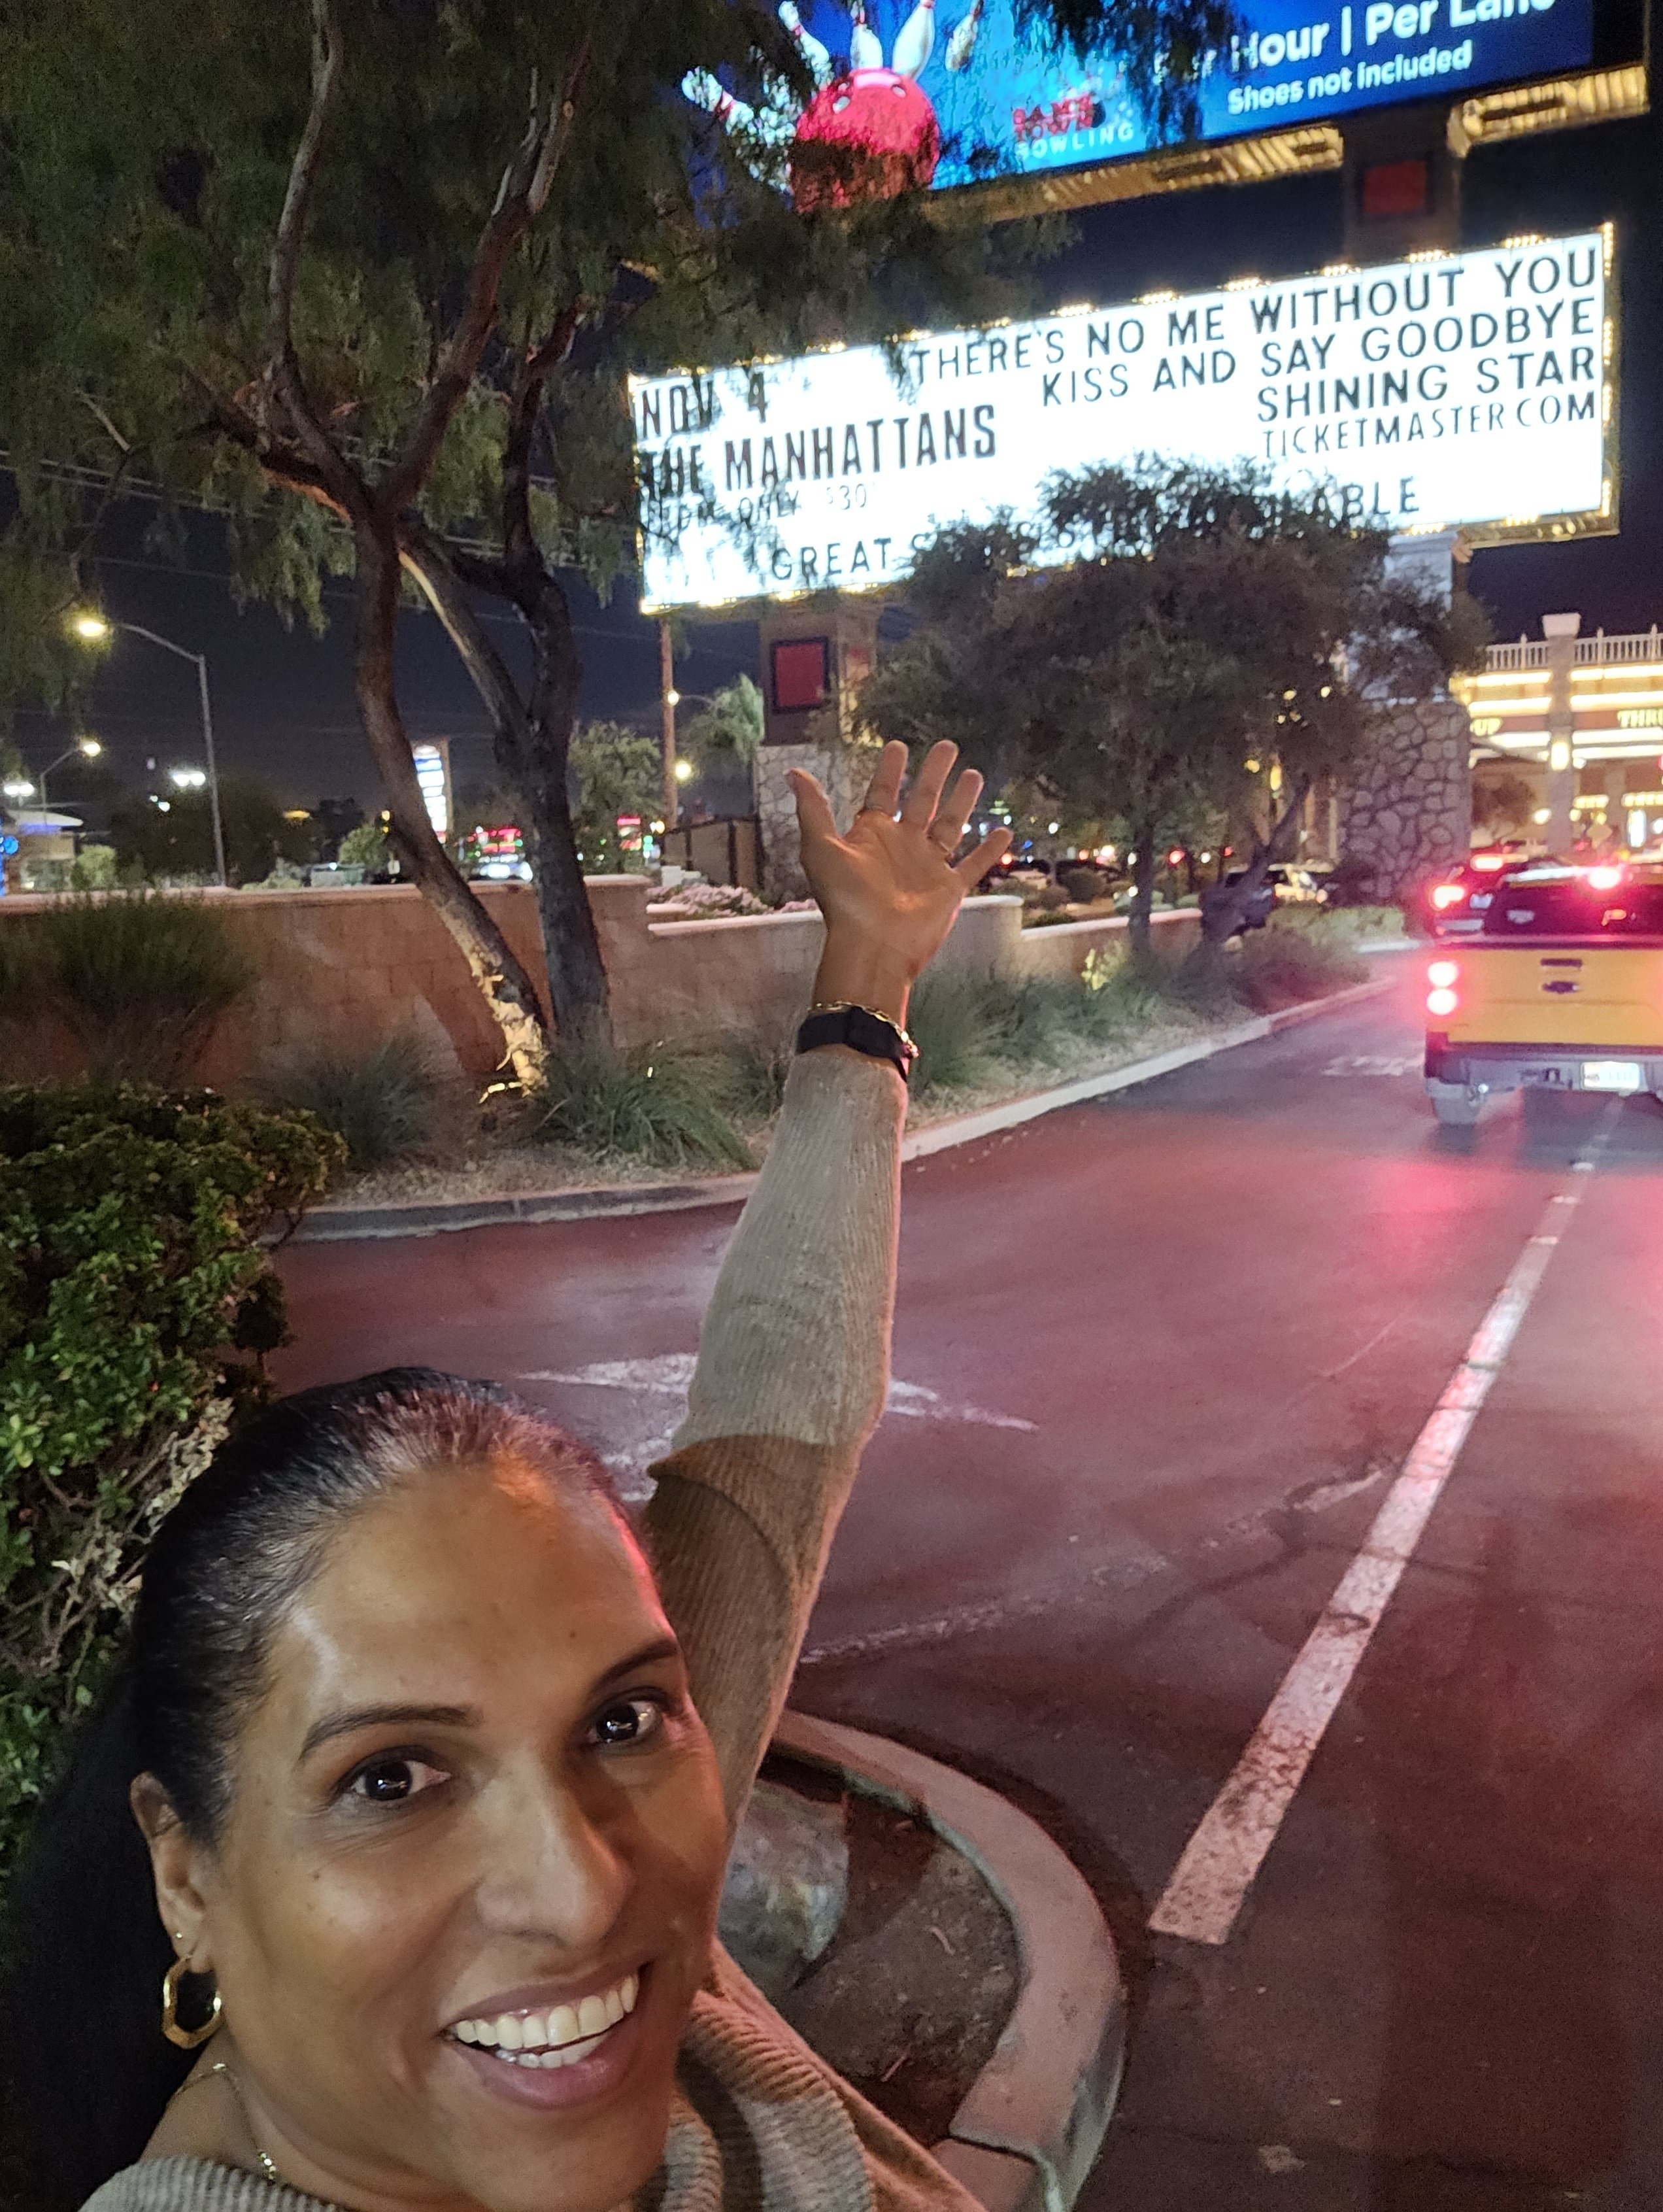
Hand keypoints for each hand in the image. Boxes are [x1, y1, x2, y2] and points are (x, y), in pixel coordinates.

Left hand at [788, 740, 1012, 1025]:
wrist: (873, 946)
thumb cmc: (845, 899)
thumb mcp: (821, 848)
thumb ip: (813, 809)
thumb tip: (792, 772)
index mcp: (871, 835)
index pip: (883, 793)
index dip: (890, 771)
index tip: (898, 746)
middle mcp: (902, 847)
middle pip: (922, 802)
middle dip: (933, 775)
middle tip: (947, 746)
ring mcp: (928, 867)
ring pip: (951, 826)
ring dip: (962, 801)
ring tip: (974, 774)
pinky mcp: (950, 889)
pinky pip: (974, 865)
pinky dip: (990, 850)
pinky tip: (1005, 830)